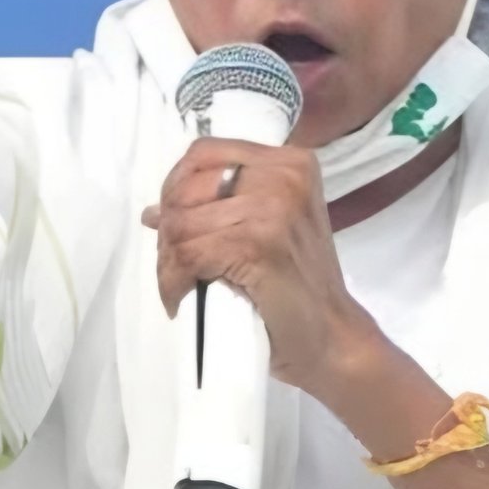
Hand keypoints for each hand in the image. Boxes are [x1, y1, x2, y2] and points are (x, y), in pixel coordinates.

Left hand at [143, 138, 380, 396]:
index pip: (204, 153)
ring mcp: (271, 209)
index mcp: (289, 164)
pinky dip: (174, 280)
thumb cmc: (301, 287)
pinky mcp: (256, 245)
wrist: (332, 335)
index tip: (173, 219)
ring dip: (168, 260)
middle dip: (169, 228)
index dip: (175, 186)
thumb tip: (156, 211)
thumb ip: (225, 207)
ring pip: (181, 223)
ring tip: (178, 283)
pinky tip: (181, 296)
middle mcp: (283, 177)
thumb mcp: (273, 226)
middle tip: (174, 261)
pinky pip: (188, 254)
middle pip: (187, 188)